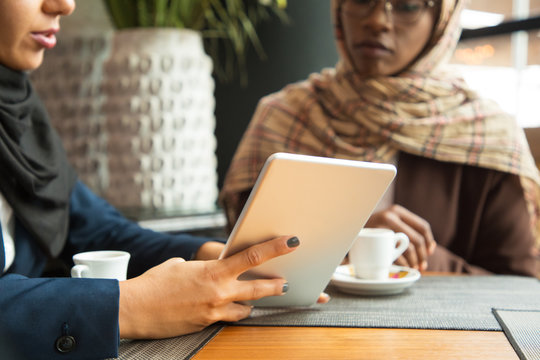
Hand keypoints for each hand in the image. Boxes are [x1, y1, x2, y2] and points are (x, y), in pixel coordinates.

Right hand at [118, 236, 299, 338]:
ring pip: (246, 307)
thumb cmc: (153, 283)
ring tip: (260, 297)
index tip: (290, 242)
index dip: (275, 249)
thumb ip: (200, 267)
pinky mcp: (206, 324)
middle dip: (276, 285)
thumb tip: (207, 270)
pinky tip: (234, 308)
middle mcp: (218, 291)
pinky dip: (234, 312)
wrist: (134, 309)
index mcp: (213, 270)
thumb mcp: (179, 266)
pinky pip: (228, 318)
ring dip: (254, 301)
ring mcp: (213, 311)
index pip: (252, 256)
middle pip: (258, 287)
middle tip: (287, 282)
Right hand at [365, 204, 435, 270]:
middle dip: (422, 256)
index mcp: (397, 210)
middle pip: (416, 239)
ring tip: (413, 268)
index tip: (430, 252)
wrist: (347, 232)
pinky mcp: (374, 239)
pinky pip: (394, 255)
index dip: (429, 241)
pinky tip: (402, 267)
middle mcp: (390, 216)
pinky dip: (402, 263)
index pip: (422, 226)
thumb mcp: (389, 223)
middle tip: (422, 266)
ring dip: (414, 261)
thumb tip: (431, 247)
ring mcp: (381, 228)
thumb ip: (406, 229)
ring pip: (407, 248)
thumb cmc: (371, 231)